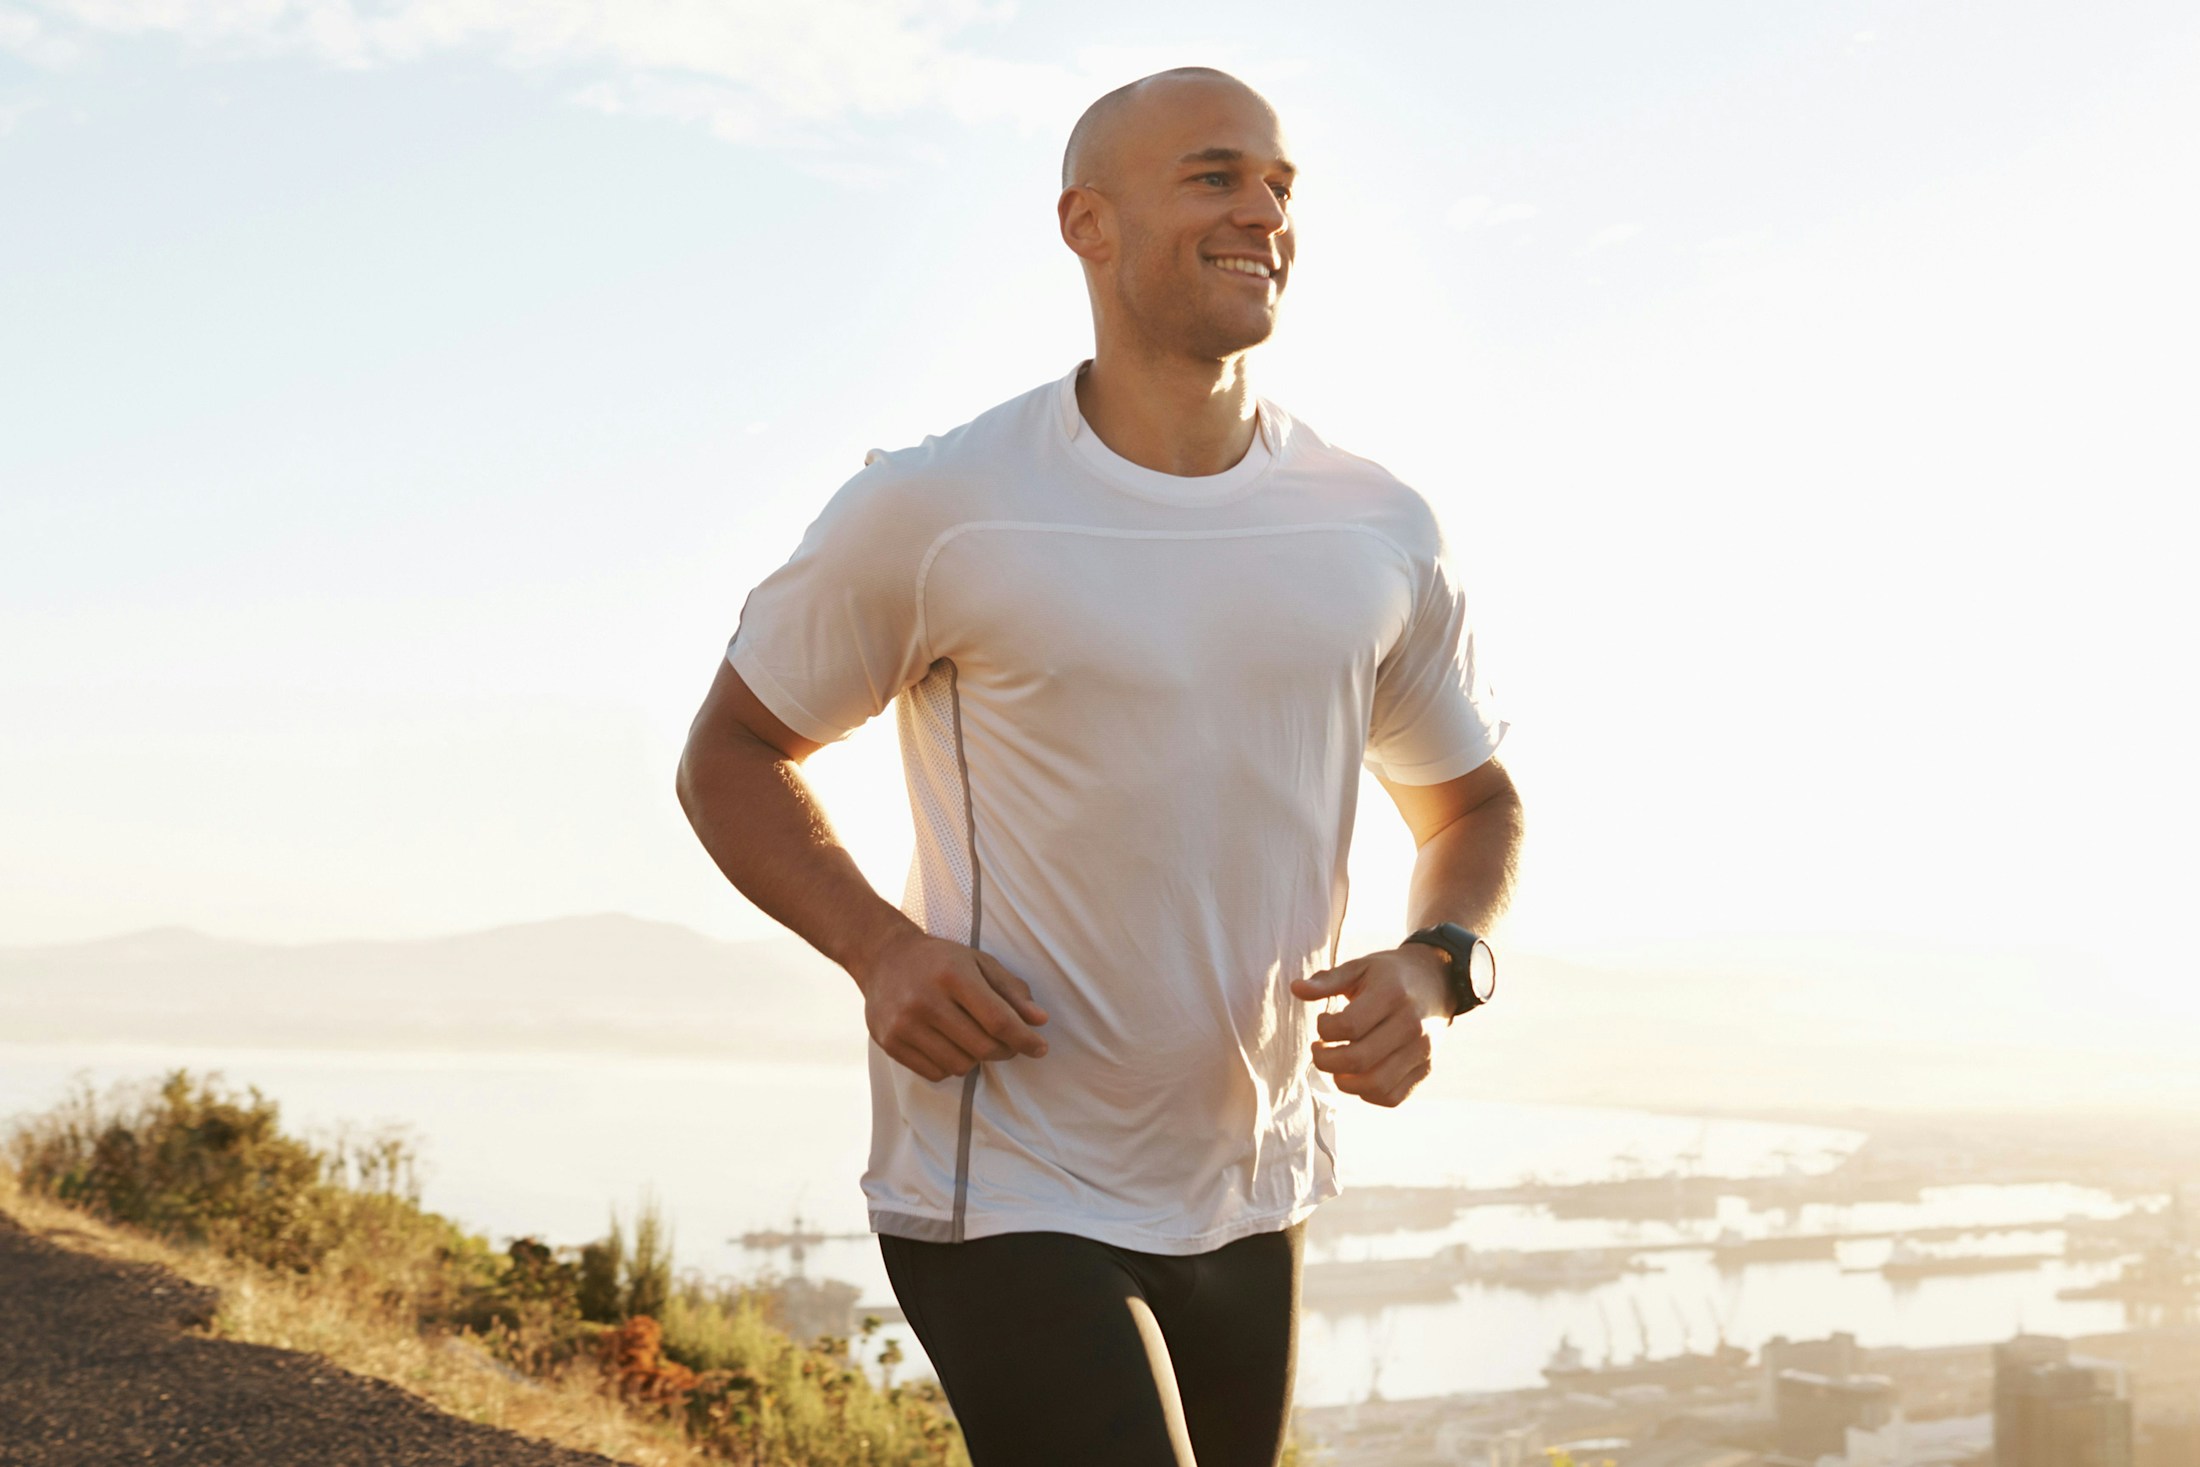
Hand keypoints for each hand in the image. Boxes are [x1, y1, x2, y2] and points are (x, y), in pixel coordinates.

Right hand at [855, 931, 1048, 1082]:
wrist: (883, 958)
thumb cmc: (941, 961)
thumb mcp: (979, 963)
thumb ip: (1011, 991)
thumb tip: (1040, 1022)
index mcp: (953, 975)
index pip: (998, 1020)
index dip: (1024, 1039)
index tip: (1040, 1048)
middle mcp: (926, 1000)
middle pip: (982, 1047)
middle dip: (1005, 1051)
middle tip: (1008, 1043)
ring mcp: (904, 1024)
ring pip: (960, 1066)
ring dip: (976, 1059)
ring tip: (973, 1039)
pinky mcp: (890, 1043)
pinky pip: (935, 1073)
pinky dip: (950, 1066)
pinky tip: (949, 1046)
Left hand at [1289, 944, 1449, 1107]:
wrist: (1438, 982)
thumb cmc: (1389, 975)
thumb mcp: (1359, 968)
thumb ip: (1327, 981)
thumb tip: (1296, 989)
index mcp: (1392, 994)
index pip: (1349, 1026)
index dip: (1324, 1029)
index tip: (1323, 1023)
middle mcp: (1412, 1025)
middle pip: (1359, 1060)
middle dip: (1325, 1060)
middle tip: (1319, 1049)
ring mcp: (1422, 1050)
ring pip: (1375, 1085)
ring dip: (1344, 1081)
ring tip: (1336, 1065)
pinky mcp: (1426, 1069)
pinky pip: (1391, 1096)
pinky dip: (1367, 1093)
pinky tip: (1358, 1074)